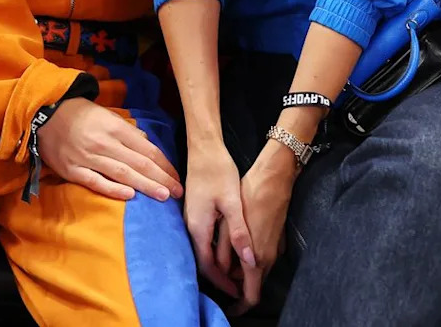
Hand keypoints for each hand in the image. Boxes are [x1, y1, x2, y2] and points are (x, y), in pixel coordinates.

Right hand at [36, 97, 182, 201]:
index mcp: (116, 128)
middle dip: (161, 178)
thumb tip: (147, 142)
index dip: (164, 164)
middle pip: (139, 163)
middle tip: (178, 192)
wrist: (45, 114)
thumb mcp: (107, 115)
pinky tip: (130, 196)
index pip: (146, 149)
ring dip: (145, 185)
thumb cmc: (81, 114)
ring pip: (122, 173)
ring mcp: (88, 157)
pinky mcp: (73, 170)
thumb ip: (128, 131)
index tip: (177, 176)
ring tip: (163, 196)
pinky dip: (113, 189)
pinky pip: (96, 182)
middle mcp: (105, 143)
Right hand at [183, 139, 255, 299]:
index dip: (223, 282)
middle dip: (220, 276)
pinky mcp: (195, 211)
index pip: (208, 266)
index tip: (238, 291)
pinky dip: (215, 249)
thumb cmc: (218, 171)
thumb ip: (239, 233)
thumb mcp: (232, 202)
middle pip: (203, 260)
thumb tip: (250, 260)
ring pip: (203, 249)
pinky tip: (228, 248)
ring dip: (218, 263)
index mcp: (198, 227)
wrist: (204, 148)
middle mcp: (190, 226)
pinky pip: (203, 238)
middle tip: (239, 286)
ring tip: (236, 271)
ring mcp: (191, 218)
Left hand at [229, 142, 296, 314]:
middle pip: (252, 284)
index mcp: (257, 259)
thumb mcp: (230, 223)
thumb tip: (221, 271)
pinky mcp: (275, 238)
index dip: (238, 306)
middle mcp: (268, 258)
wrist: (274, 176)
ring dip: (239, 269)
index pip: (250, 297)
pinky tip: (233, 242)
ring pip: (256, 270)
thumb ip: (226, 251)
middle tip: (216, 274)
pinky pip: (260, 256)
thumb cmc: (251, 196)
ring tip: (221, 256)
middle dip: (234, 284)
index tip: (226, 305)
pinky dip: (247, 257)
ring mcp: (274, 248)